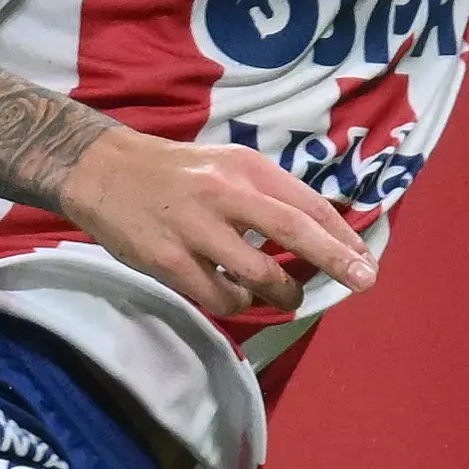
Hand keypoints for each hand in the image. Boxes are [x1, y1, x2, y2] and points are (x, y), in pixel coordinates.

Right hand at [61, 128, 375, 328]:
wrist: (103, 170)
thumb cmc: (177, 174)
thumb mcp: (226, 166)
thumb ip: (268, 195)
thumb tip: (322, 233)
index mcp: (245, 168)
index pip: (307, 203)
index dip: (342, 236)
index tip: (366, 261)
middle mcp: (224, 193)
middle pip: (295, 230)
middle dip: (336, 260)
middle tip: (363, 282)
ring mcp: (195, 228)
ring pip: (259, 274)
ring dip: (282, 295)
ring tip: (285, 299)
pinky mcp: (169, 259)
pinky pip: (218, 296)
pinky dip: (235, 302)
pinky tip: (234, 295)